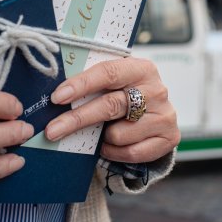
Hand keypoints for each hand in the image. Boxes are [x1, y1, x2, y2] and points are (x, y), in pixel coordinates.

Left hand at [46, 58, 179, 162]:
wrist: (156, 115)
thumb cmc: (125, 94)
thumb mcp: (114, 82)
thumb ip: (94, 83)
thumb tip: (56, 95)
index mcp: (141, 68)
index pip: (108, 73)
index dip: (81, 85)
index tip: (57, 97)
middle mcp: (157, 90)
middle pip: (110, 105)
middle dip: (77, 119)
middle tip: (52, 130)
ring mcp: (165, 115)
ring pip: (119, 134)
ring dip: (103, 137)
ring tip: (104, 132)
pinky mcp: (169, 137)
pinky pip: (131, 152)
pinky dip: (115, 151)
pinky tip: (113, 144)